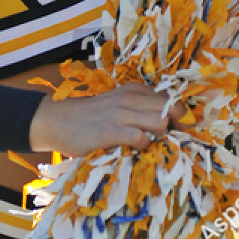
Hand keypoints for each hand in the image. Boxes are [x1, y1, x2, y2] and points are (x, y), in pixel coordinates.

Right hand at [29, 82, 171, 156]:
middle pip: (172, 109)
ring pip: (160, 122)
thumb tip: (168, 123)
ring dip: (161, 137)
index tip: (178, 130)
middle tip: (169, 140)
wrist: (58, 120)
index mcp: (135, 90)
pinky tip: (135, 149)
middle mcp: (131, 98)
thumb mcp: (118, 103)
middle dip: (176, 127)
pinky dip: (143, 146)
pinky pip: (140, 137)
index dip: (179, 116)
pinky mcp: (110, 131)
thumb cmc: (91, 116)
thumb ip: (140, 108)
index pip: (171, 98)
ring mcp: (120, 114)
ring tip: (151, 145)